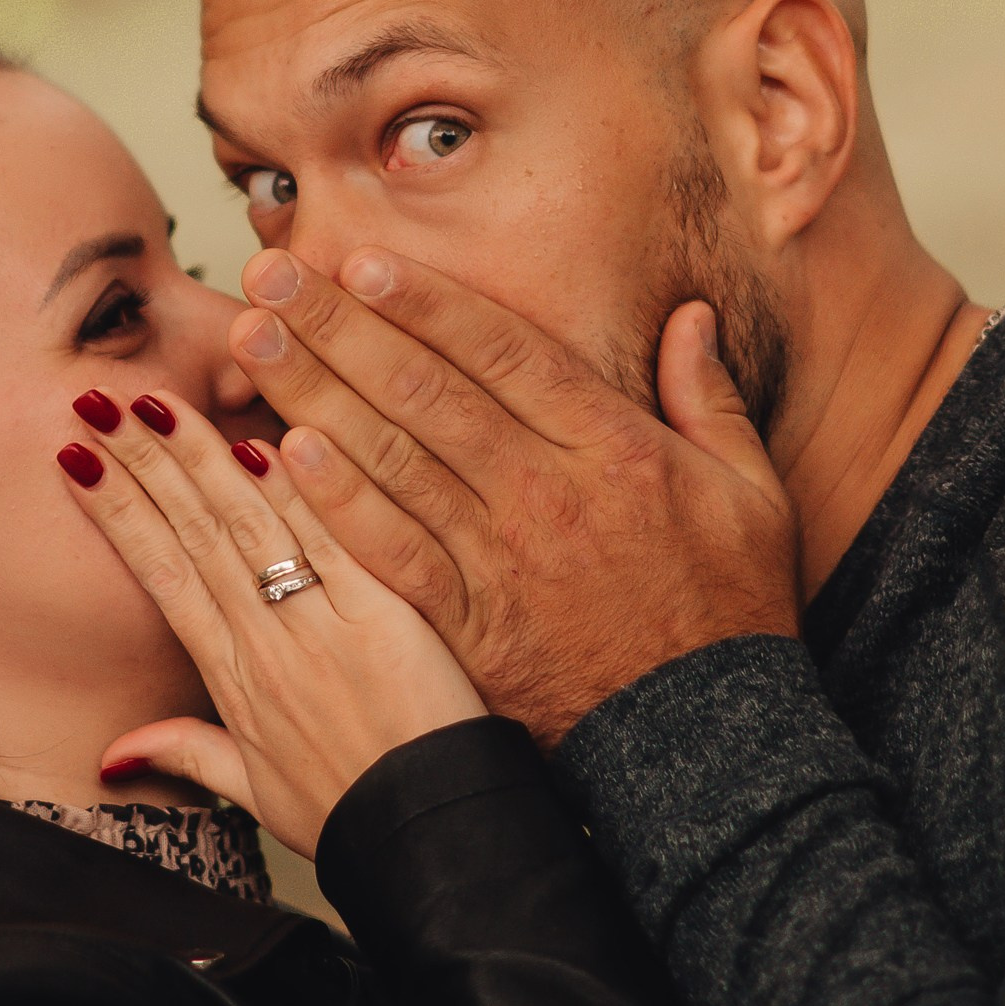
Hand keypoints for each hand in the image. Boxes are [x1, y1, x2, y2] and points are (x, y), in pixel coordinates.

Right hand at [59, 389, 484, 858]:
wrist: (429, 842)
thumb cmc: (352, 815)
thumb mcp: (256, 792)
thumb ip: (186, 752)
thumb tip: (115, 753)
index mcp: (230, 679)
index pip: (160, 574)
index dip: (115, 513)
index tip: (76, 458)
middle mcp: (264, 645)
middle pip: (191, 534)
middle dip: (140, 462)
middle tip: (98, 398)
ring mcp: (321, 628)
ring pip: (248, 527)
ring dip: (199, 457)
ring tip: (157, 401)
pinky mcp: (385, 618)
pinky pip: (333, 541)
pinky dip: (301, 489)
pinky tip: (268, 437)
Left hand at [222, 255, 799, 747]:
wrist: (707, 746)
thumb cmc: (730, 614)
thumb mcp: (751, 496)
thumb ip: (710, 399)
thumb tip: (688, 316)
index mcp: (612, 448)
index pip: (503, 351)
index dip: (427, 301)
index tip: (363, 259)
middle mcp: (546, 493)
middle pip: (427, 390)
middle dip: (342, 327)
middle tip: (271, 278)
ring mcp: (502, 561)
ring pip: (392, 458)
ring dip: (314, 393)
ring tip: (253, 343)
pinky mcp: (470, 626)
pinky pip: (391, 552)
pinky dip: (337, 501)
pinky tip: (284, 453)